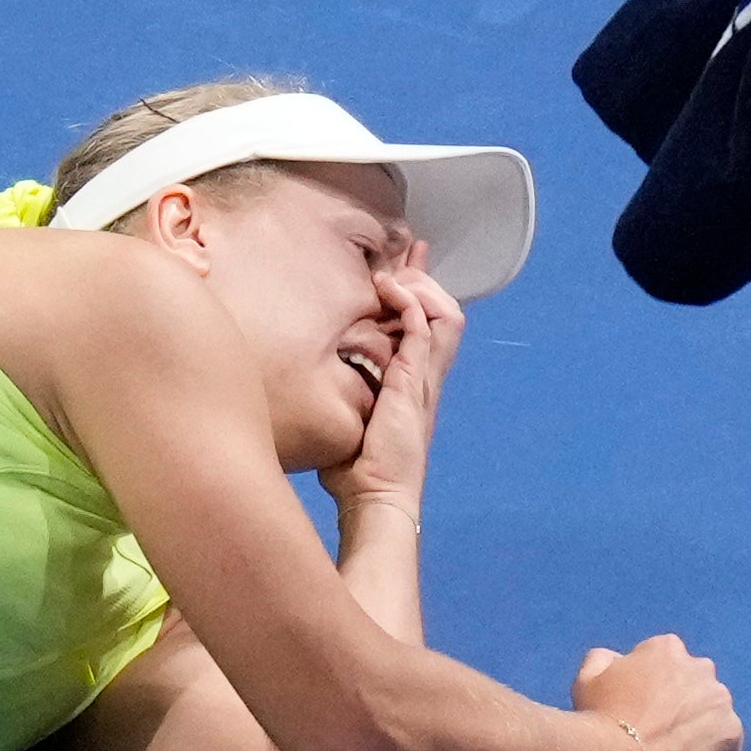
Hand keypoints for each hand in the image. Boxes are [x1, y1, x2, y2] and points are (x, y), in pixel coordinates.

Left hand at [319, 262, 463, 523]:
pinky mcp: (415, 380)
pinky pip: (423, 326)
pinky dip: (408, 301)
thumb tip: (305, 388)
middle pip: (445, 311)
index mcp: (414, 385)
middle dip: (425, 277)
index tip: (406, 264)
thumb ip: (341, 399)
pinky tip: (387, 289)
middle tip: (406, 253)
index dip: (421, 293)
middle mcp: (426, 377)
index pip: (428, 327)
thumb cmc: (357, 472)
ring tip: (391, 277)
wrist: (375, 497)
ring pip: (445, 313)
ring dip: (419, 287)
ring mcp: (424, 378)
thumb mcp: (348, 423)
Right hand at [573, 635, 740, 750]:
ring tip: (678, 745)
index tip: (642, 702)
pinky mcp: (732, 733)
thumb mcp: (588, 676)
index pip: (667, 659)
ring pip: (714, 709)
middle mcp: (702, 667)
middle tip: (661, 724)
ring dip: (701, 721)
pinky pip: (728, 738)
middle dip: (683, 697)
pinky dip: (715, 748)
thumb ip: (607, 658)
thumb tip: (620, 662)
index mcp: (668, 648)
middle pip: (695, 680)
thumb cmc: (600, 715)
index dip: (653, 681)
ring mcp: (721, 701)